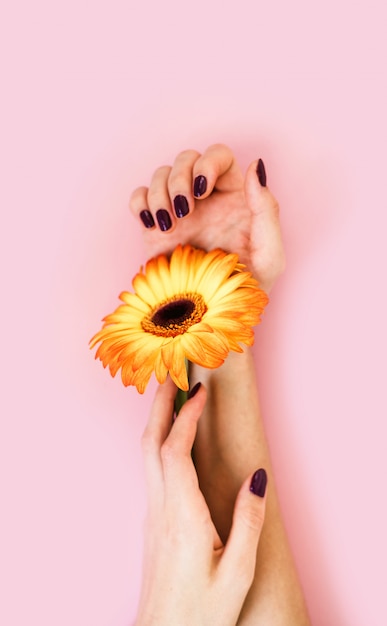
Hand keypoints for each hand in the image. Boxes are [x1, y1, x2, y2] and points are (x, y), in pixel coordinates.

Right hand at [130, 144, 284, 292]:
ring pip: (160, 175)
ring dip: (160, 193)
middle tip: (183, 211)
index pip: (218, 156)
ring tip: (169, 226)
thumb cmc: (247, 290)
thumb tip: (256, 166)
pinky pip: (139, 197)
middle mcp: (206, 199)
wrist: (211, 319)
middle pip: (186, 159)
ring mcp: (179, 212)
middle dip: (179, 178)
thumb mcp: (270, 255)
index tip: (201, 189)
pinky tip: (152, 225)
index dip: (206, 163)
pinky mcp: (155, 228)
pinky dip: (140, 204)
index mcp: (236, 197)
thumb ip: (267, 210)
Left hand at [136, 378, 267, 625]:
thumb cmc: (201, 612)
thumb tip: (256, 478)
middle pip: (150, 443)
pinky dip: (160, 443)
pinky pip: (152, 470)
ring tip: (172, 399)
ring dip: (157, 422)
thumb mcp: (239, 571)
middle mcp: (160, 508)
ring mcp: (152, 515)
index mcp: (182, 515)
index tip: (200, 391)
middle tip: (172, 376)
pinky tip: (174, 442)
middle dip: (159, 405)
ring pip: (146, 455)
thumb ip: (248, 520)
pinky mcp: (153, 523)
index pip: (176, 450)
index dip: (186, 416)